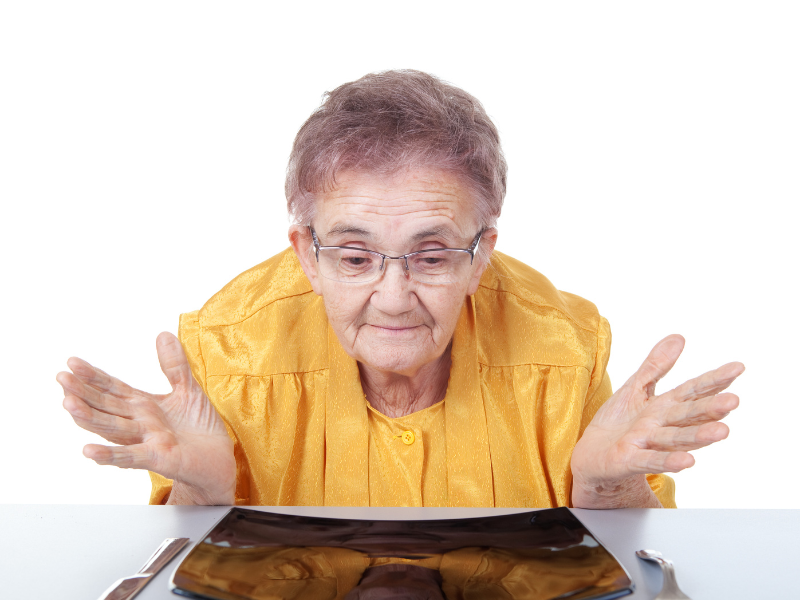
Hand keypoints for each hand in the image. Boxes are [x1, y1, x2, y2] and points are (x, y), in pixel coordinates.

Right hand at [57, 332, 234, 504]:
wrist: (219, 460)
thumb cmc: (200, 429)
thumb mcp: (188, 390)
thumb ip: (174, 365)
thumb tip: (163, 334)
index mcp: (143, 406)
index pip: (113, 388)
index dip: (93, 376)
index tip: (72, 362)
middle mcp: (139, 423)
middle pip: (106, 406)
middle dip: (83, 392)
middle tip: (61, 378)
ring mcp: (146, 441)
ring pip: (112, 428)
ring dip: (90, 417)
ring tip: (67, 403)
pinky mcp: (158, 458)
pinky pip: (131, 457)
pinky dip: (110, 454)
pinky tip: (89, 451)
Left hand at [571, 334, 743, 507]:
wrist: (592, 455)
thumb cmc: (618, 422)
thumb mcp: (635, 388)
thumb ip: (656, 366)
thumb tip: (679, 337)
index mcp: (664, 406)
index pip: (691, 390)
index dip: (713, 380)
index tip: (738, 367)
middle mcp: (661, 425)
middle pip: (687, 414)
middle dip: (710, 408)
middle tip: (735, 401)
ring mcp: (647, 443)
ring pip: (675, 438)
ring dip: (698, 436)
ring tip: (722, 432)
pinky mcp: (630, 460)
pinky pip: (649, 460)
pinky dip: (667, 461)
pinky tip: (688, 462)